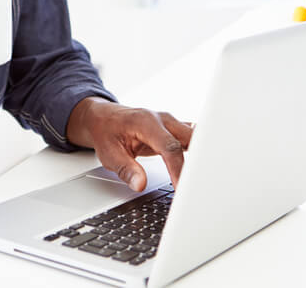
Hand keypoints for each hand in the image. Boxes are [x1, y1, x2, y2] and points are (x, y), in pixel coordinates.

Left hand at [67, 97, 192, 191]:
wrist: (103, 117)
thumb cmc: (106, 132)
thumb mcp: (109, 154)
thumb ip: (126, 170)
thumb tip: (140, 185)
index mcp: (146, 122)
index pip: (170, 147)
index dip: (178, 169)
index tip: (181, 188)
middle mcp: (163, 120)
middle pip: (190, 139)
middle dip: (197, 162)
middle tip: (198, 187)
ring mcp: (171, 123)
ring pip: (194, 138)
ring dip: (200, 157)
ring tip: (202, 180)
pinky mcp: (174, 129)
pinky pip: (192, 139)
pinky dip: (197, 153)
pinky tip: (200, 169)